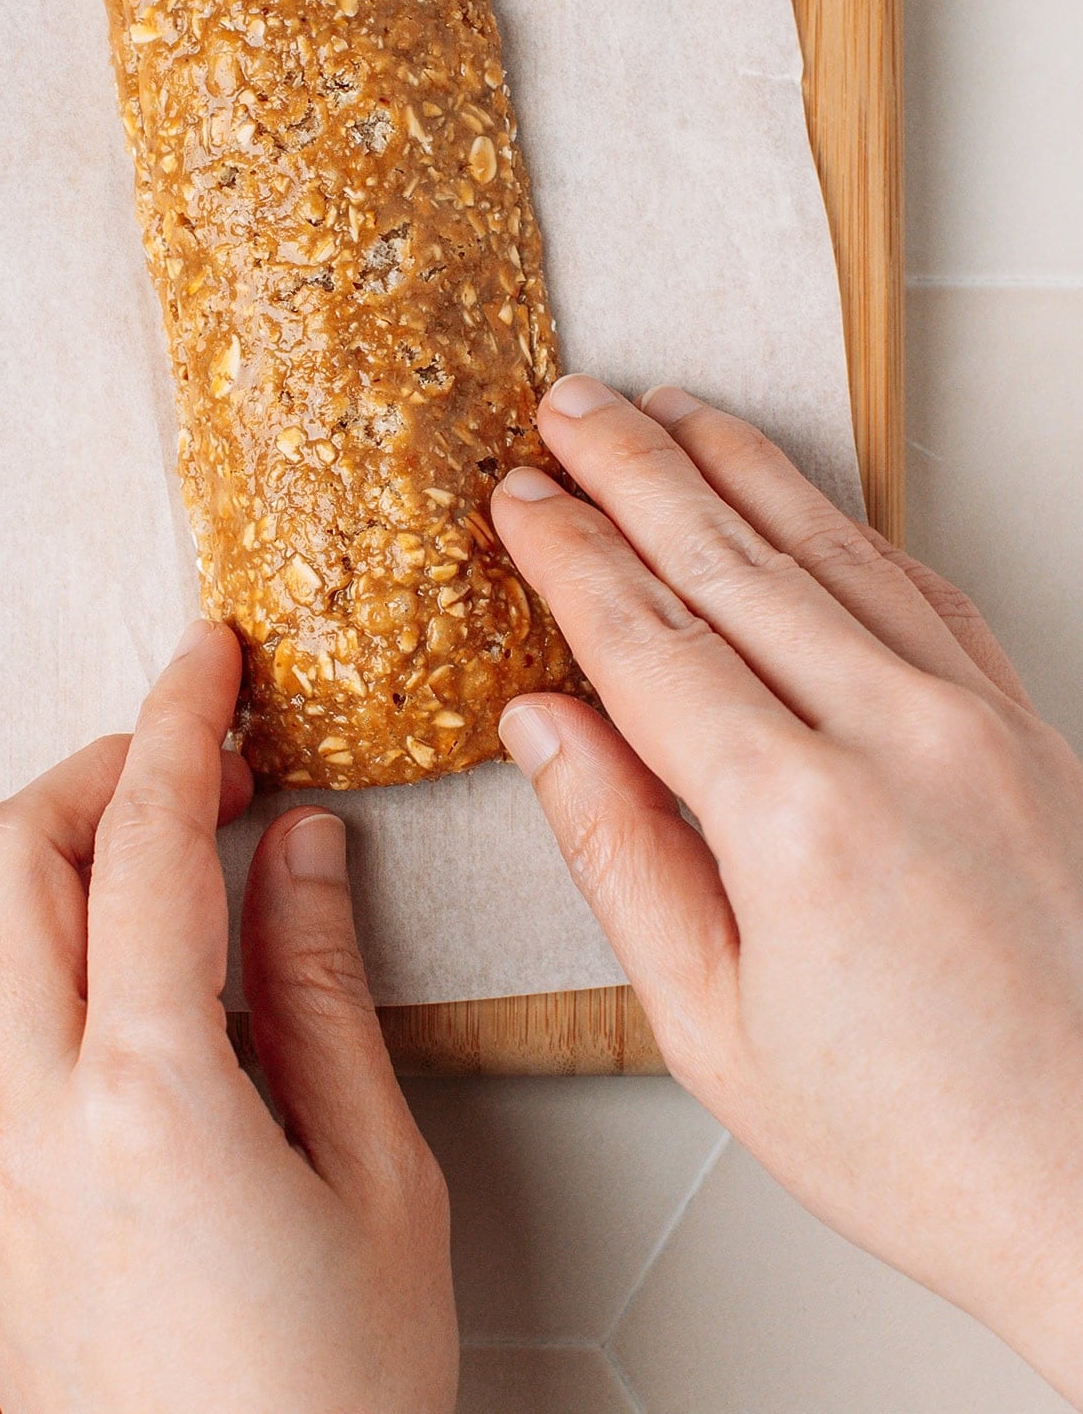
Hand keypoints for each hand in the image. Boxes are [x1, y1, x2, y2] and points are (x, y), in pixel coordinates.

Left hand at [0, 622, 456, 1413]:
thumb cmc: (336, 1396)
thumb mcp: (381, 1177)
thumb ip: (322, 986)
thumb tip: (299, 841)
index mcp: (153, 1099)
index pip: (147, 845)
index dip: (180, 724)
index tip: (208, 660)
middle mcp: (27, 1119)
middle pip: (9, 857)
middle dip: (95, 769)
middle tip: (188, 762)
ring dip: (0, 855)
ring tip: (98, 856)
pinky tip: (33, 963)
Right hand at [491, 378, 1082, 1406]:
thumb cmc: (920, 1139)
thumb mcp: (715, 1029)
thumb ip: (619, 854)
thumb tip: (541, 723)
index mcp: (796, 818)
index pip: (645, 636)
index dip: (567, 551)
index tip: (517, 494)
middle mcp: (893, 736)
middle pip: (729, 558)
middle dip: (632, 466)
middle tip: (567, 405)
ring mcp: (974, 718)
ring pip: (828, 546)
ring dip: (735, 465)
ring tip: (666, 408)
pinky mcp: (1027, 725)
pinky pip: (921, 585)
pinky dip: (846, 523)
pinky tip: (805, 496)